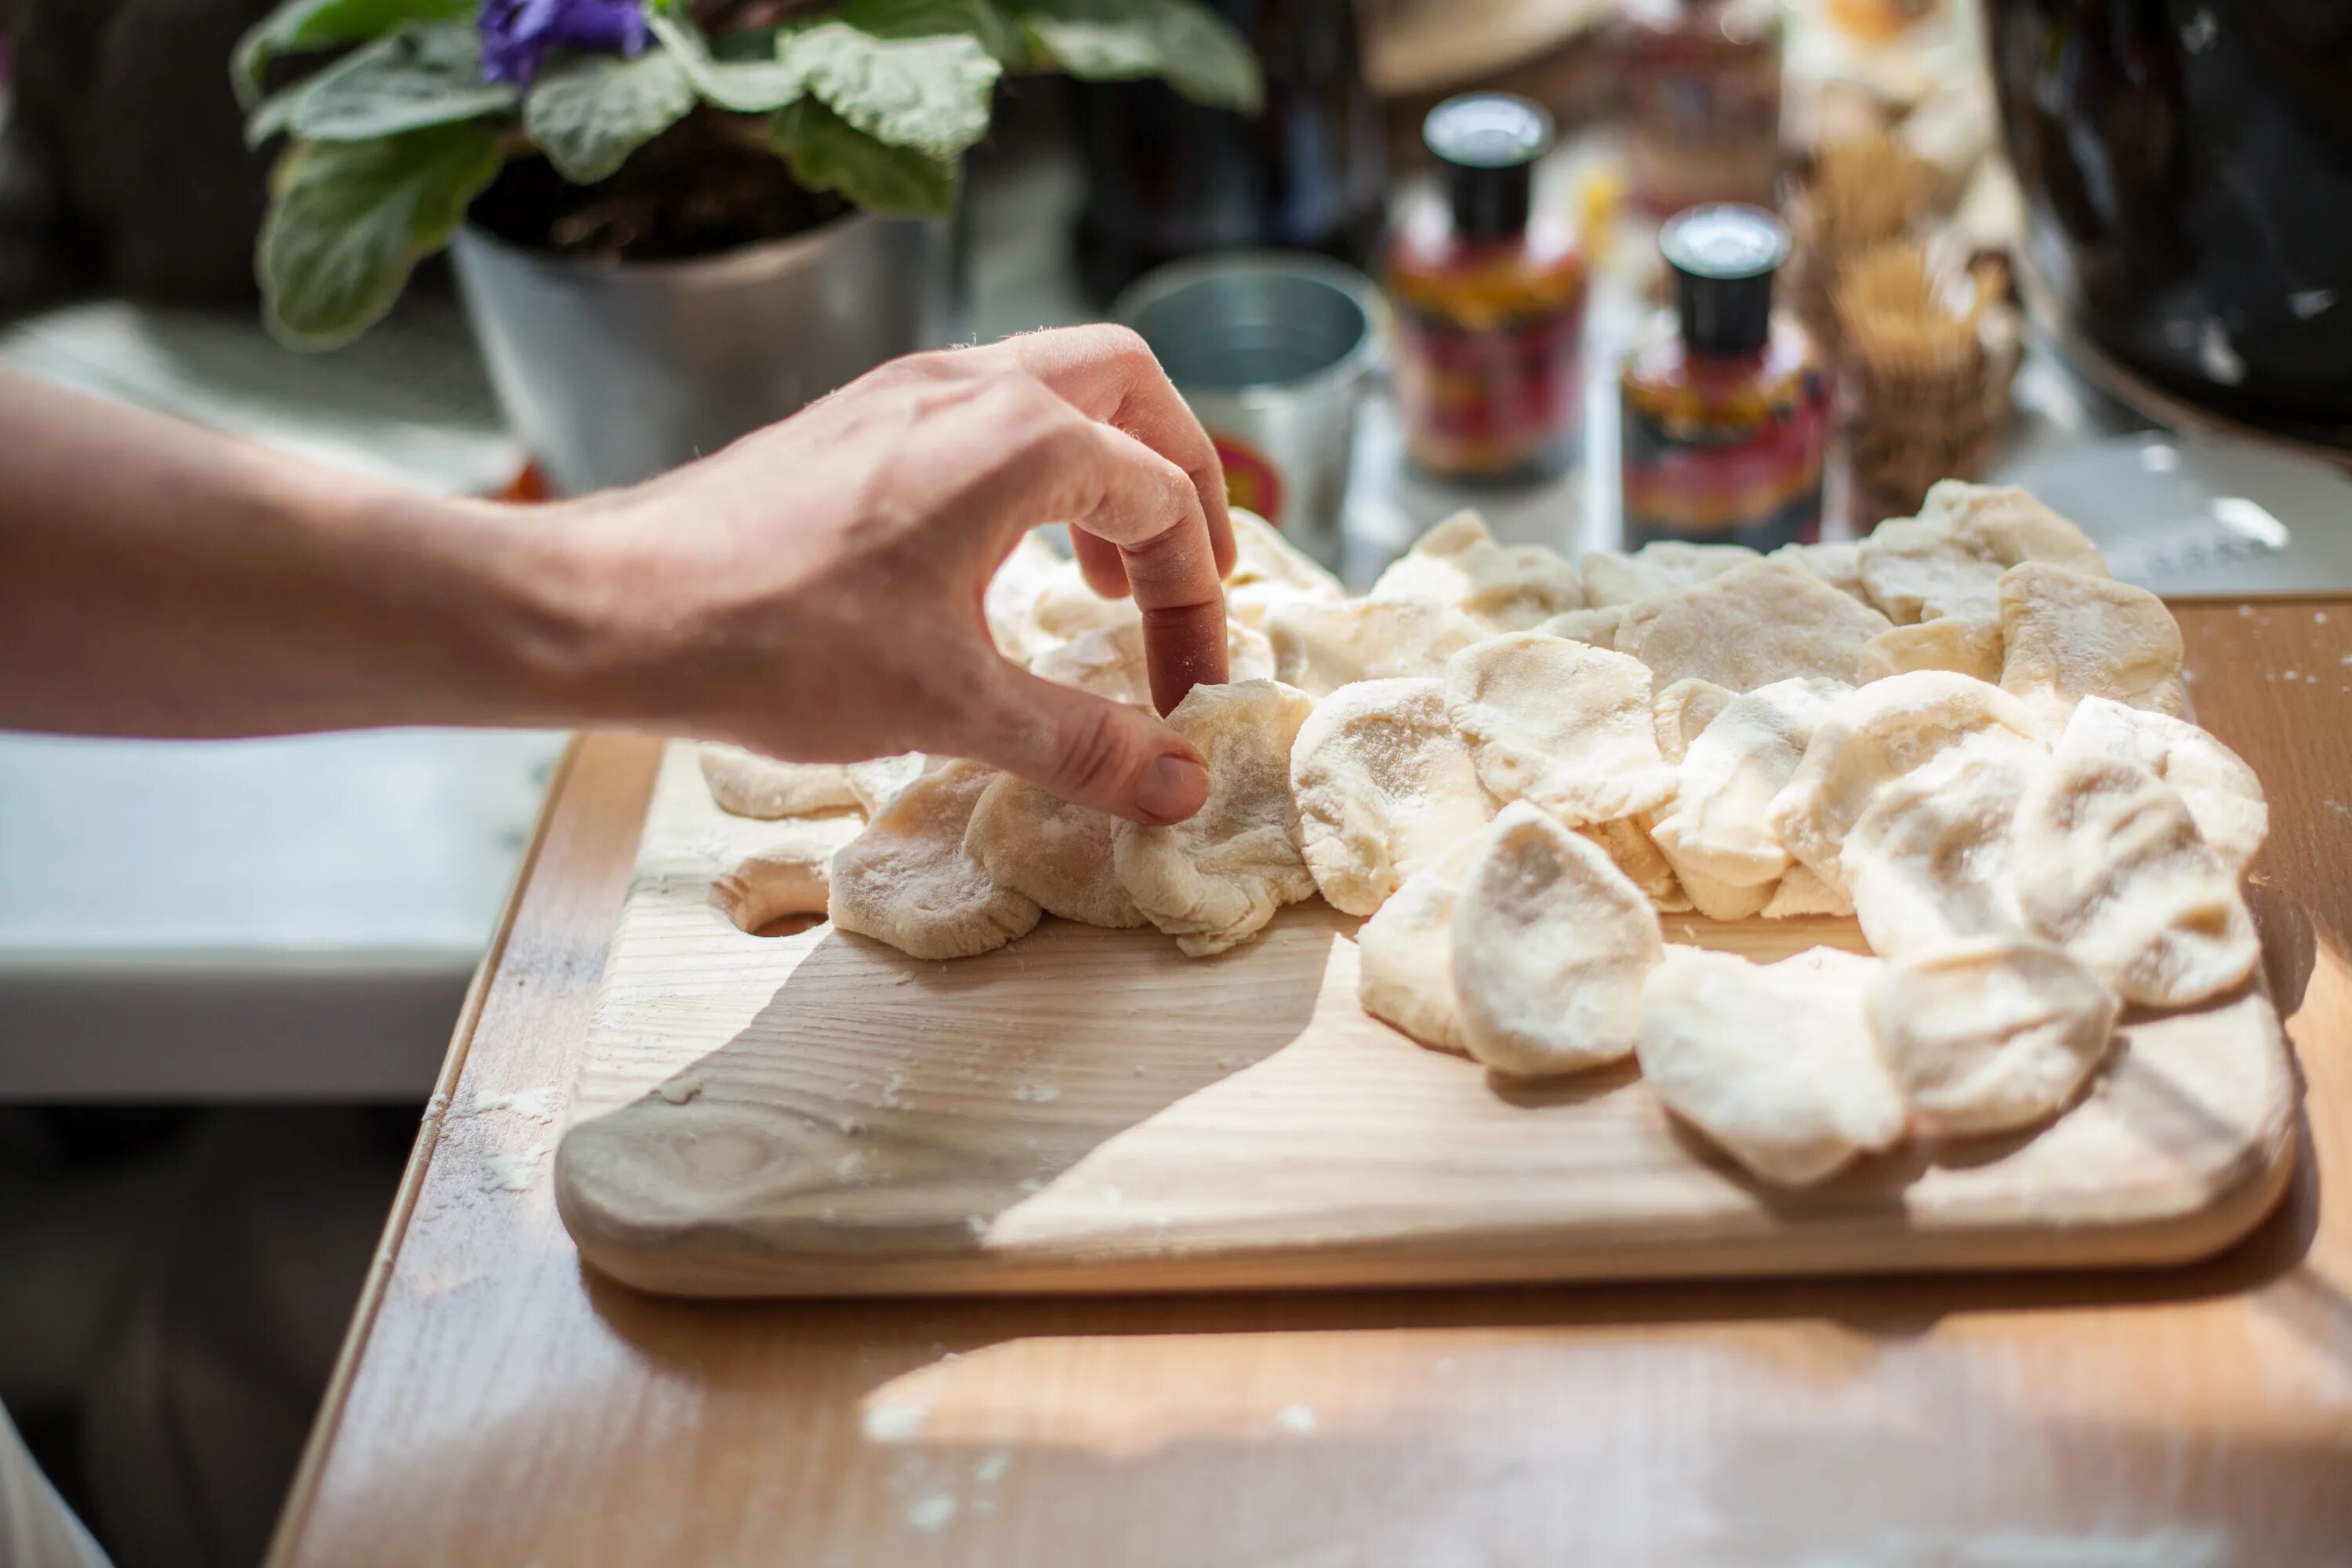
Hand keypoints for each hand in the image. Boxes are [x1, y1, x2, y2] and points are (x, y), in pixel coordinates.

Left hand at [558, 325, 1235, 823]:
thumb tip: (1183, 785)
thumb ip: (1081, 742)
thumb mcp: (951, 707)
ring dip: (1106, 471)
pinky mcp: (856, 417)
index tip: (1181, 699)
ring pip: (1054, 384)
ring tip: (1104, 579)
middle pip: (1131, 388)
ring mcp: (905, 390)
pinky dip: (1031, 470)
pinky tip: (1001, 560)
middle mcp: (969, 384)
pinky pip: (983, 411)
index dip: (1191, 609)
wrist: (611, 609)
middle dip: (1181, 481)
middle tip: (1186, 579)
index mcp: (1017, 438)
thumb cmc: (776, 644)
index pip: (1162, 504)